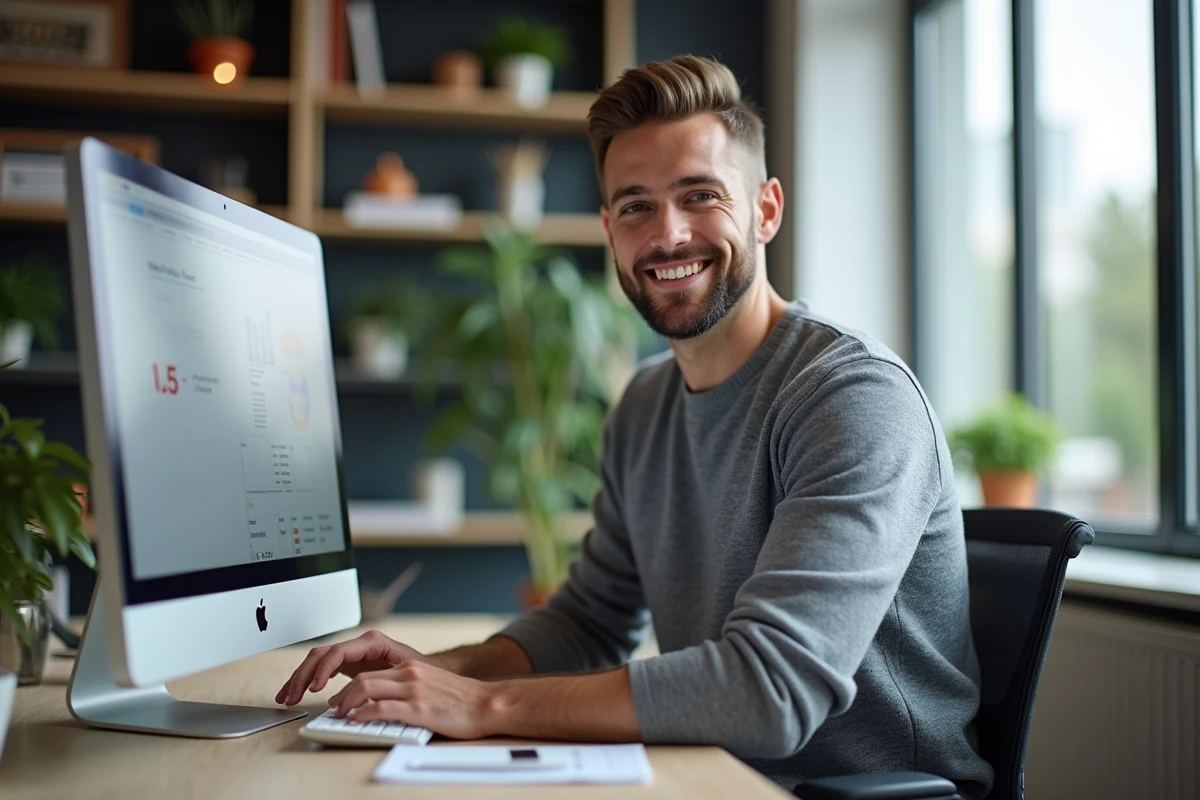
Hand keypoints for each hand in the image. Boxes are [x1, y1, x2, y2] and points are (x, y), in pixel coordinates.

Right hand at [275, 629, 429, 705]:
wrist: (429, 670)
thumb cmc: (422, 670)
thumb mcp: (406, 671)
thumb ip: (384, 677)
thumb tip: (364, 690)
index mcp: (372, 642)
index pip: (338, 652)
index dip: (323, 669)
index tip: (314, 688)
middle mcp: (358, 645)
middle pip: (321, 655)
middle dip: (303, 675)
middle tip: (291, 697)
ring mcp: (351, 654)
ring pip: (316, 661)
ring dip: (299, 678)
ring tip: (286, 698)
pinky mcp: (348, 664)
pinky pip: (321, 669)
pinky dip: (306, 680)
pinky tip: (294, 693)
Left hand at [328, 660, 497, 739]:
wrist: (487, 703)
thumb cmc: (463, 700)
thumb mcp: (432, 684)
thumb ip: (410, 687)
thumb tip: (387, 701)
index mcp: (412, 668)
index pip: (370, 672)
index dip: (349, 686)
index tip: (341, 698)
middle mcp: (409, 674)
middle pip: (363, 678)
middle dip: (342, 695)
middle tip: (334, 709)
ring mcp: (413, 690)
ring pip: (366, 688)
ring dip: (346, 704)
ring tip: (340, 716)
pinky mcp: (417, 709)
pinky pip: (380, 708)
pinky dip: (362, 714)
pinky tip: (356, 721)